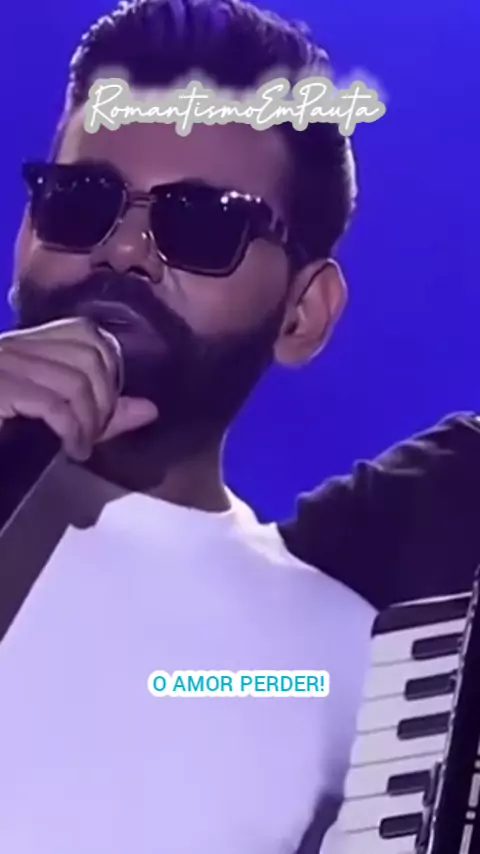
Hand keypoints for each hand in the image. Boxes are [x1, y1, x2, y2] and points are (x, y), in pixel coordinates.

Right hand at [0, 318, 157, 459]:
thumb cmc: (4, 429)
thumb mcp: (54, 418)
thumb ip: (100, 413)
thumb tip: (149, 410)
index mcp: (25, 344)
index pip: (86, 334)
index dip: (108, 371)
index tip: (102, 409)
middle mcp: (14, 345)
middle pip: (89, 354)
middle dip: (103, 398)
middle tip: (92, 434)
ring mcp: (4, 363)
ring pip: (75, 379)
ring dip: (90, 420)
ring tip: (80, 446)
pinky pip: (52, 403)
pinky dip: (72, 430)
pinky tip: (71, 450)